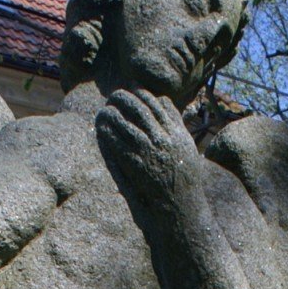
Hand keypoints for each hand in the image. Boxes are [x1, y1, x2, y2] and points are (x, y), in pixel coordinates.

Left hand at [96, 89, 201, 206]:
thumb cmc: (185, 173)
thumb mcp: (185, 143)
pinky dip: (109, 134)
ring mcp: (149, 153)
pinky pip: (119, 145)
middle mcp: (162, 139)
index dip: (141, 92)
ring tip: (104, 110)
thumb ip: (174, 120)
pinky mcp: (138, 166)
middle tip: (114, 96)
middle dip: (124, 99)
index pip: (155, 104)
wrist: (182, 202)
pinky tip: (102, 129)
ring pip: (127, 125)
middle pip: (139, 110)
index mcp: (175, 132)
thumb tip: (162, 99)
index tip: (131, 86)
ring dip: (113, 114)